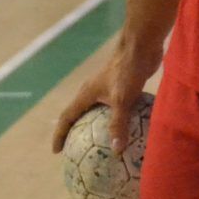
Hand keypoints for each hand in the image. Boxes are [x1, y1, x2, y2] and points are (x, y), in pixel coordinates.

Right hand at [51, 36, 158, 154]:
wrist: (141, 45)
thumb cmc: (127, 70)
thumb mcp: (122, 100)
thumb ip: (118, 124)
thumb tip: (116, 150)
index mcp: (86, 94)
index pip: (66, 118)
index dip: (59, 134)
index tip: (56, 151)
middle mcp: (93, 91)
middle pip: (78, 115)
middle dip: (75, 134)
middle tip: (77, 152)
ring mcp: (107, 88)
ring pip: (97, 112)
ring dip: (96, 128)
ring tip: (102, 146)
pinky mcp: (121, 86)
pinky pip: (115, 108)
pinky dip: (117, 120)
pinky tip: (129, 131)